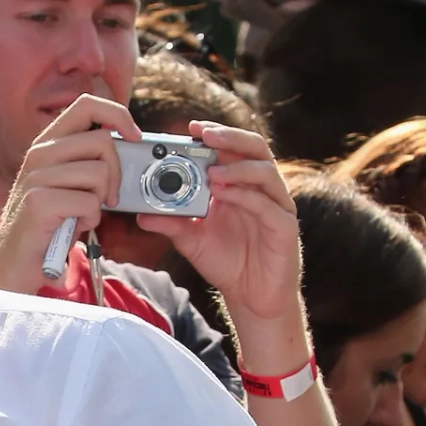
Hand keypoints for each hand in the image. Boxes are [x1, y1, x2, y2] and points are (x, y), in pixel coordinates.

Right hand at [0, 93, 126, 295]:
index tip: (134, 136)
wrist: (13, 263)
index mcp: (47, 144)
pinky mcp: (38, 202)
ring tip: (83, 214)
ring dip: (100, 200)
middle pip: (102, 140)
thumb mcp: (67, 184)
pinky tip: (74, 227)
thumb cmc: (49, 225)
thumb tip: (129, 143)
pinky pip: (89, 202)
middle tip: (108, 196)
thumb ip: (88, 160)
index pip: (87, 104)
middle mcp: (39, 154)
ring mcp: (36, 177)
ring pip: (99, 173)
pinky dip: (90, 220)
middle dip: (116, 172)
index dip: (118, 114)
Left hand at [141, 122, 302, 328]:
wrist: (252, 297)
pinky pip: (268, 205)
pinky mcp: (285, 227)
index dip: (217, 134)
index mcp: (240, 185)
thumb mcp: (191, 241)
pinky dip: (245, 196)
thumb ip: (170, 223)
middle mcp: (261, 189)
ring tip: (211, 171)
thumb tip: (141, 213)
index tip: (192, 127)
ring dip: (237, 167)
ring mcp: (276, 206)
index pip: (233, 149)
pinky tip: (224, 194)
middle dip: (230, 138)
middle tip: (204, 134)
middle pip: (254, 149)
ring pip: (266, 172)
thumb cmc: (226, 262)